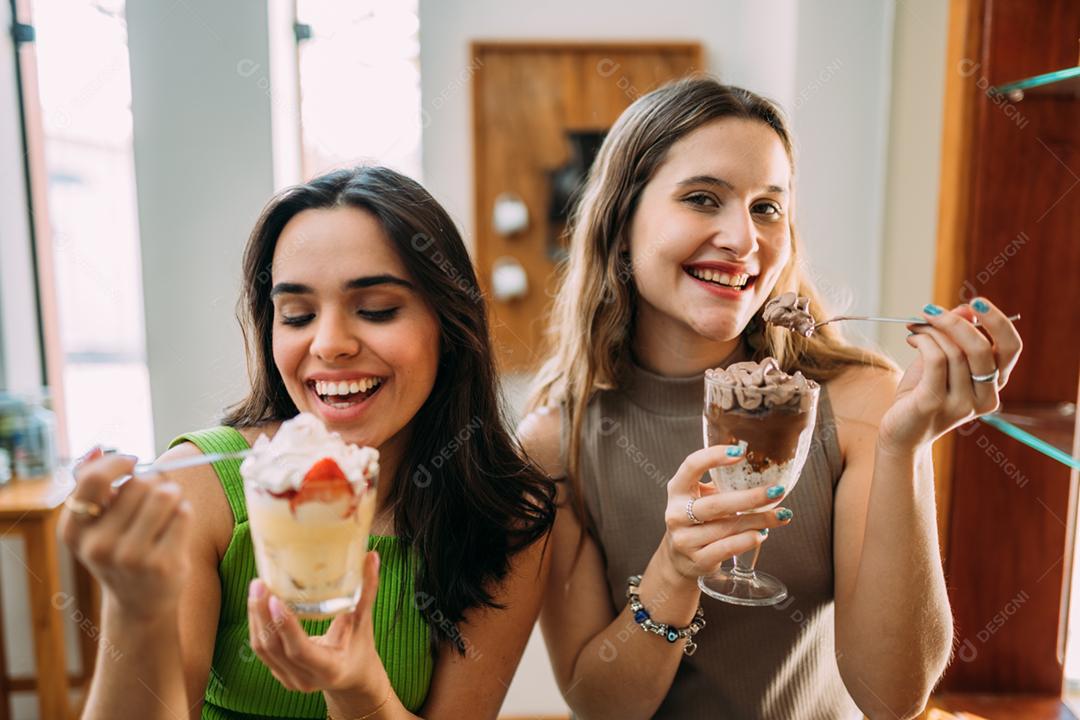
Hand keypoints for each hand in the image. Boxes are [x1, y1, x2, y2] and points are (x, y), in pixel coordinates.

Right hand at [58, 447, 192, 620]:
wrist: (141, 604)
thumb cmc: (122, 552)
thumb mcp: (98, 525)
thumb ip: (94, 486)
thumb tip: (96, 449)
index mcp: (75, 532)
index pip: (93, 479)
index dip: (117, 462)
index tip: (132, 463)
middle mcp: (99, 546)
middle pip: (138, 483)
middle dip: (153, 483)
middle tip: (154, 502)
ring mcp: (131, 558)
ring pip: (164, 494)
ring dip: (172, 495)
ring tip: (167, 512)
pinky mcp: (162, 565)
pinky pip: (184, 513)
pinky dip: (184, 514)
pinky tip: (175, 531)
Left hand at [247, 550, 389, 707]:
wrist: (353, 676)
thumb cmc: (360, 647)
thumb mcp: (364, 622)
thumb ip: (366, 590)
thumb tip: (371, 557)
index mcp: (330, 668)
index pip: (301, 650)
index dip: (286, 626)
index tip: (276, 599)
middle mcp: (306, 678)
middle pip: (274, 647)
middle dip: (263, 615)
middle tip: (260, 584)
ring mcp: (289, 679)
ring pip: (262, 648)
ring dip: (256, 617)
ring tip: (256, 588)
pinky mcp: (279, 673)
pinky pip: (261, 649)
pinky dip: (257, 624)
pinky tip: (258, 602)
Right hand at [661, 445, 793, 581]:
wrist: (680, 559)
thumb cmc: (698, 519)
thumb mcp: (701, 497)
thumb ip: (721, 484)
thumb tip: (763, 469)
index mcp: (677, 490)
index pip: (691, 466)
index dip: (714, 456)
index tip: (741, 452)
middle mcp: (676, 513)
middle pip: (715, 504)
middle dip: (750, 498)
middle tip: (777, 491)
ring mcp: (685, 539)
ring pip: (726, 528)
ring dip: (758, 520)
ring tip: (781, 515)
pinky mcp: (697, 560)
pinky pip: (726, 549)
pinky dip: (747, 541)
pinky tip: (762, 534)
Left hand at [879, 297, 1022, 453]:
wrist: (901, 432)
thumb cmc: (922, 393)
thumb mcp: (942, 360)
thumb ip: (956, 336)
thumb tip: (967, 309)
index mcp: (994, 384)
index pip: (1011, 348)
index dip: (997, 322)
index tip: (975, 302)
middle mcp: (985, 396)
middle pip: (982, 348)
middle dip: (955, 322)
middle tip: (931, 311)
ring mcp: (962, 404)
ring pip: (954, 352)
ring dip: (931, 331)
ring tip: (915, 328)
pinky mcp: (935, 403)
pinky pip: (935, 360)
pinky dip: (923, 341)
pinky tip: (912, 339)